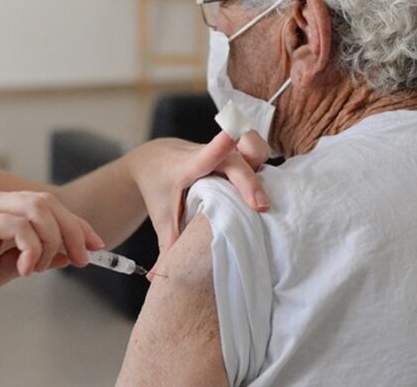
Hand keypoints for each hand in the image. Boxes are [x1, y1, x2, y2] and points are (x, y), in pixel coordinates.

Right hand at [0, 190, 103, 300]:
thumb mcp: (0, 269)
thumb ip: (30, 259)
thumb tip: (65, 256)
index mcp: (1, 208)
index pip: (49, 206)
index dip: (77, 224)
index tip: (97, 246)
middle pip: (48, 203)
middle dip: (73, 230)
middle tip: (82, 259)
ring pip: (37, 210)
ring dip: (50, 241)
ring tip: (39, 268)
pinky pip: (16, 226)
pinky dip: (30, 248)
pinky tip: (24, 270)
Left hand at [126, 131, 270, 253]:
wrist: (154, 159)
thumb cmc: (159, 189)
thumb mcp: (161, 217)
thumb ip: (165, 247)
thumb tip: (158, 281)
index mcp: (186, 168)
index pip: (204, 156)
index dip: (218, 146)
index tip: (230, 135)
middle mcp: (208, 154)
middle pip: (235, 160)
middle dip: (249, 181)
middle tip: (259, 207)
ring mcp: (224, 151)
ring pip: (250, 145)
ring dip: (259, 161)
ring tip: (258, 190)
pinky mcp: (236, 151)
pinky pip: (256, 149)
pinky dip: (262, 161)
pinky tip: (262, 183)